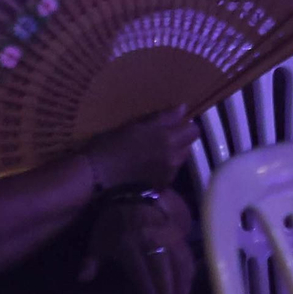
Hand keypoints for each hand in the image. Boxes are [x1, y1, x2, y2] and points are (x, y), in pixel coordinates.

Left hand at [80, 190, 195, 293]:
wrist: (131, 191)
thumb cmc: (113, 219)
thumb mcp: (98, 238)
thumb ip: (92, 260)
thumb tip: (82, 279)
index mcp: (128, 244)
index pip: (140, 272)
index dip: (148, 291)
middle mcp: (149, 240)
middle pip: (162, 269)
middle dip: (168, 291)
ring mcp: (165, 235)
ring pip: (177, 262)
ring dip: (182, 284)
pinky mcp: (176, 231)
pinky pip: (186, 252)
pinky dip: (189, 270)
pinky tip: (189, 283)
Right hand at [85, 107, 199, 189]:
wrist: (98, 179)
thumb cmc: (111, 146)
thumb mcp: (134, 126)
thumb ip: (162, 118)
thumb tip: (183, 108)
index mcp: (168, 138)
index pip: (193, 130)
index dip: (184, 124)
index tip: (171, 122)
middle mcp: (174, 157)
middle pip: (189, 144)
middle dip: (180, 138)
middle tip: (160, 135)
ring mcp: (169, 173)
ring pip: (180, 158)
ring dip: (173, 152)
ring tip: (153, 150)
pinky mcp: (162, 185)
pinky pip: (171, 170)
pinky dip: (164, 165)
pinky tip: (147, 164)